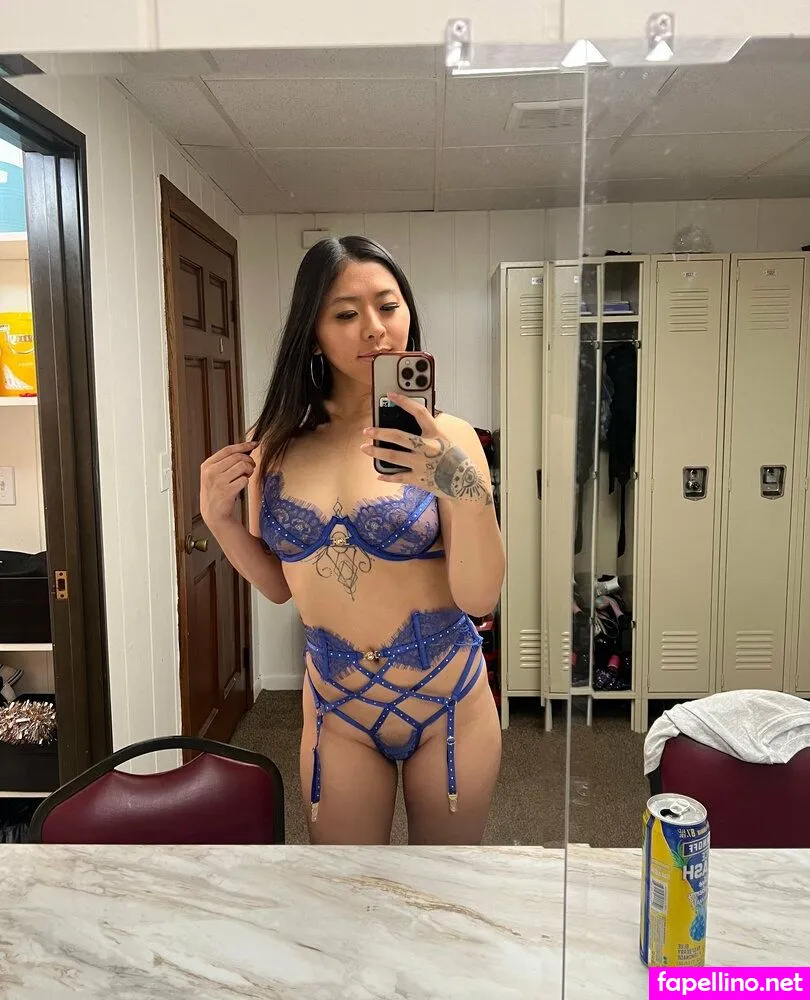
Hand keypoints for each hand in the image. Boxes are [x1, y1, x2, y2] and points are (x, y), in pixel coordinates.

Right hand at [200, 441, 257, 526]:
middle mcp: (211, 472)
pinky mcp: (227, 492)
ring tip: (246, 475)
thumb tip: (246, 448)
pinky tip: (241, 485)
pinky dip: (246, 482)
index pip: (228, 450)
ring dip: (249, 470)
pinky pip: (244, 480)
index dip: (243, 446)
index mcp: (207, 465)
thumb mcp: (214, 474)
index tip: (254, 444)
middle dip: (249, 461)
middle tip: (251, 467)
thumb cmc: (217, 491)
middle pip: (238, 457)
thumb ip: (226, 461)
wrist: (213, 513)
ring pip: (243, 466)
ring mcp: (218, 482)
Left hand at [360, 393, 491, 505]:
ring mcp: (422, 464)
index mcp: (436, 435)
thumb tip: (414, 422)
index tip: (391, 395)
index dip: (404, 401)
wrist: (466, 485)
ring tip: (364, 448)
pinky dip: (387, 476)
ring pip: (393, 456)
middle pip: (398, 436)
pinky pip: (398, 477)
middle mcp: (427, 448)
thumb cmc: (457, 461)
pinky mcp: (419, 479)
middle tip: (367, 431)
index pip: (419, 412)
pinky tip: (378, 474)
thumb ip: (431, 432)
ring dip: (376, 452)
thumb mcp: (447, 441)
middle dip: (379, 432)